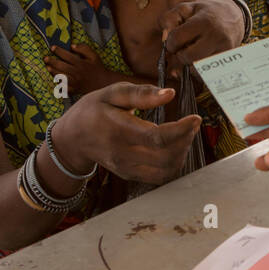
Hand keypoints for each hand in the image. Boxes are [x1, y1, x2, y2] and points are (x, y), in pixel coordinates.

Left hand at [45, 43, 121, 95]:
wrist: (104, 83)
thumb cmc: (98, 68)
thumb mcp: (94, 56)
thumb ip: (84, 49)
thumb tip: (72, 46)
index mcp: (81, 64)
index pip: (67, 56)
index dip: (59, 51)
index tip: (52, 48)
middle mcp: (77, 73)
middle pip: (62, 66)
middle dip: (52, 61)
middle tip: (45, 58)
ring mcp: (75, 82)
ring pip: (61, 77)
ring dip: (53, 72)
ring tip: (48, 67)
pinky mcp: (75, 89)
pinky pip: (64, 87)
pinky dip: (59, 84)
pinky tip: (55, 80)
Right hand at [58, 82, 200, 184]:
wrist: (72, 138)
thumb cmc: (94, 109)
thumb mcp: (112, 93)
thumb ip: (141, 94)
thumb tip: (170, 94)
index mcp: (118, 130)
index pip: (156, 137)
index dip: (181, 130)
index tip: (196, 118)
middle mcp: (122, 154)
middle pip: (165, 156)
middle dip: (186, 140)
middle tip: (191, 124)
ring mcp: (126, 168)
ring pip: (166, 170)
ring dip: (182, 153)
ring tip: (184, 134)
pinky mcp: (130, 175)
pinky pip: (160, 176)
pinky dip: (174, 163)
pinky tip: (174, 147)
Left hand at [158, 0, 243, 64]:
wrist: (234, 17)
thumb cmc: (205, 13)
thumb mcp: (185, 8)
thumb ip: (169, 18)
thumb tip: (164, 39)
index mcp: (204, 21)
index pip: (177, 38)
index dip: (170, 43)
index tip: (174, 41)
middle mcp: (216, 36)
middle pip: (188, 57)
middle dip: (180, 56)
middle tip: (182, 49)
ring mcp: (224, 50)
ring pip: (198, 68)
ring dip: (190, 64)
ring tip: (192, 54)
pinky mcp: (227, 61)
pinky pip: (208, 74)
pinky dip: (200, 70)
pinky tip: (199, 60)